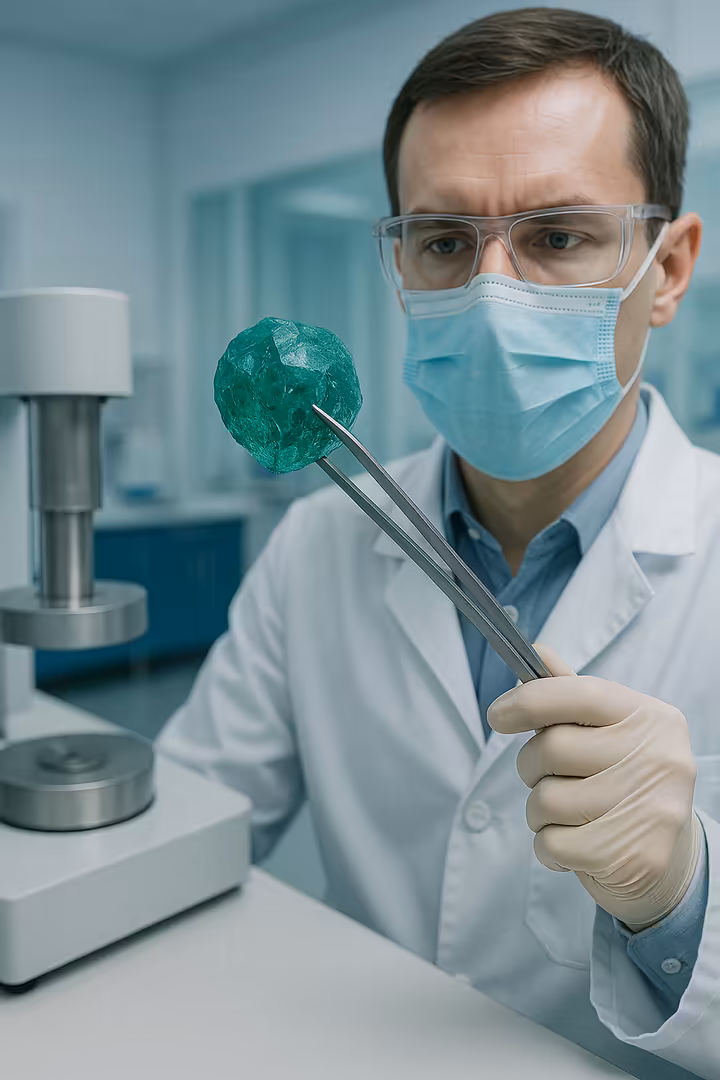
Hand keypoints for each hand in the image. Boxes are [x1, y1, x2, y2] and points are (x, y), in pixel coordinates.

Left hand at [487, 647, 701, 930]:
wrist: (668, 862)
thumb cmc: (623, 784)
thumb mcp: (607, 732)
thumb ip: (570, 694)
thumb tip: (537, 653)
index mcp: (652, 718)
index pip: (580, 694)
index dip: (529, 700)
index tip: (498, 715)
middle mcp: (660, 759)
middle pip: (553, 747)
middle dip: (531, 766)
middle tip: (547, 778)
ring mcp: (652, 810)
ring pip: (546, 800)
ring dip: (539, 812)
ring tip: (567, 816)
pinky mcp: (635, 858)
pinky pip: (552, 844)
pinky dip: (549, 848)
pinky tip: (575, 845)